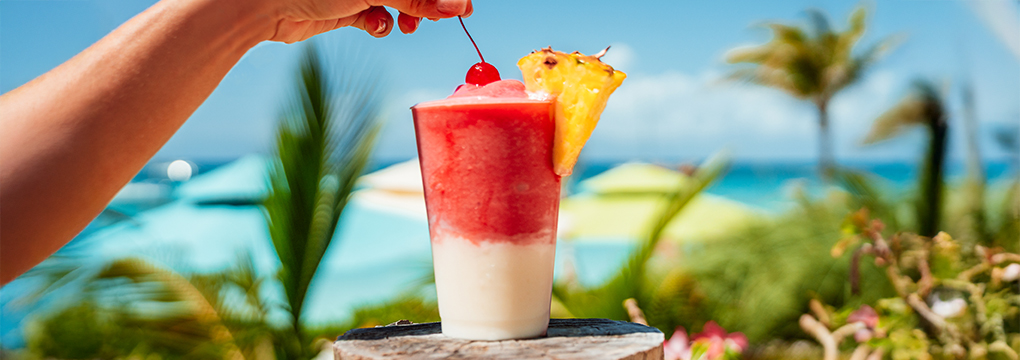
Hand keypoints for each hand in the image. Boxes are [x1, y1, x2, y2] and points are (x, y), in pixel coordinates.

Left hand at [268, 0, 472, 42]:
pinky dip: (381, 23)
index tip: (463, 7)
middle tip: (439, 19)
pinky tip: (373, 25)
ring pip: (400, 1)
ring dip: (408, 15)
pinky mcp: (348, 6)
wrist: (264, 3)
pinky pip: (378, 15)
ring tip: (407, 26)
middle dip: (428, 3)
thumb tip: (458, 7)